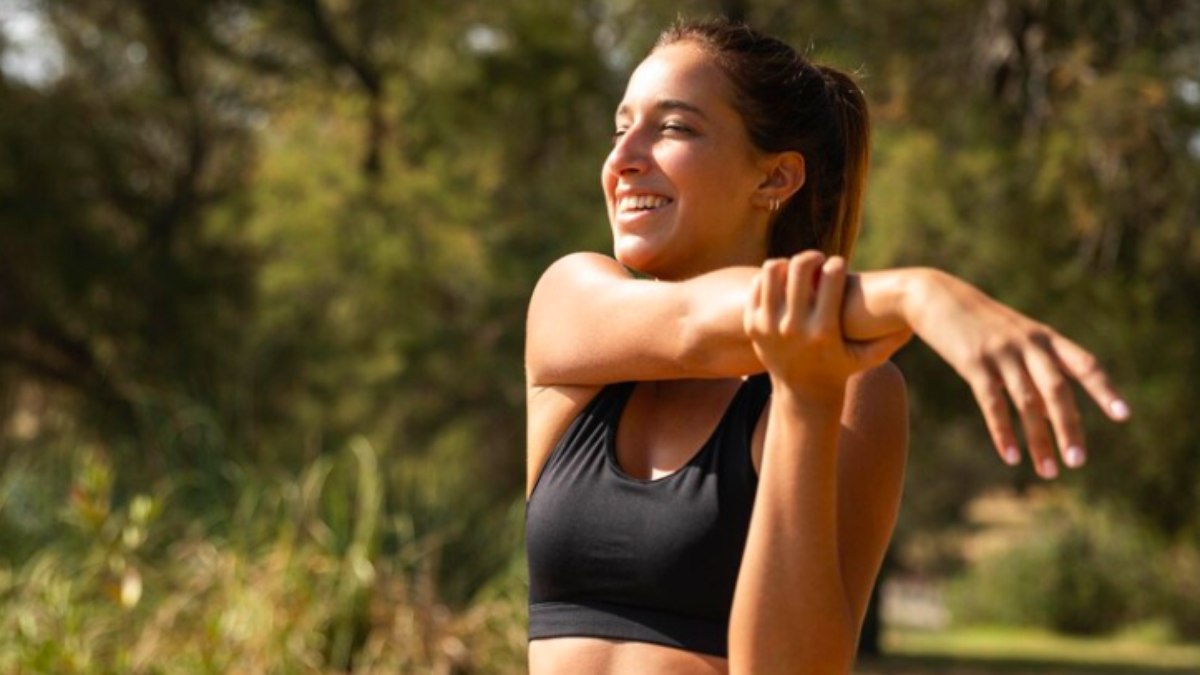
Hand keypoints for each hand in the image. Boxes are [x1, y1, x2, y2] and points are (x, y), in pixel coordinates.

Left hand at [744, 252, 912, 406]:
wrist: (801, 393)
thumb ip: (890, 339)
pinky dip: (770, 279)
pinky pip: (757, 286)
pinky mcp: (753, 325)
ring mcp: (769, 326)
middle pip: (798, 267)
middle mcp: (794, 328)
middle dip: (811, 257)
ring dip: (786, 264)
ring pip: (772, 270)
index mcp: (823, 331)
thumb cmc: (840, 368)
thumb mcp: (867, 357)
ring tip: (798, 270)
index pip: (829, 277)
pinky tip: (783, 284)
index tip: (838, 265)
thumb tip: (914, 320)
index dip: (836, 264)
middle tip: (818, 261)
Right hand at [906, 269, 1129, 478]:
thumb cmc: (980, 323)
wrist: (936, 295)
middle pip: (1057, 390)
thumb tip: (1052, 412)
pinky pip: (992, 403)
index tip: (1123, 416)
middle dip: (1069, 427)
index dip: (1104, 390)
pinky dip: (1003, 432)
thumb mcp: (1016, 337)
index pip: (1085, 365)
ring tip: (1049, 470)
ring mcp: (1001, 353)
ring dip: (1039, 440)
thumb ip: (1036, 368)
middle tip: (1078, 462)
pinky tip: (1011, 457)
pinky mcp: (973, 363)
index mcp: (1046, 338)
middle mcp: (1029, 345)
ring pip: (1027, 402)